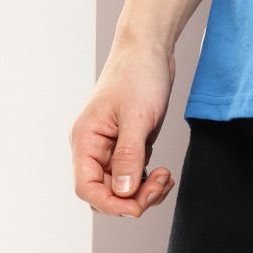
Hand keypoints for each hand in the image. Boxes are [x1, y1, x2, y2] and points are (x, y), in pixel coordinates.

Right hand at [69, 38, 177, 217]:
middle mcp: (94, 146)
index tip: (137, 206)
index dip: (111, 203)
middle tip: (160, 185)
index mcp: (86, 140)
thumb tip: (124, 192)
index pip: (87, 187)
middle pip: (105, 191)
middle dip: (132, 197)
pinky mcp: (128, 142)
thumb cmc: (138, 73)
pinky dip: (148, 179)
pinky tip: (164, 175)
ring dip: (143, 190)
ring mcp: (111, 145)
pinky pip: (133, 173)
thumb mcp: (136, 116)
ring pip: (121, 186)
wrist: (151, 46)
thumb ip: (128, 156)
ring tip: (166, 177)